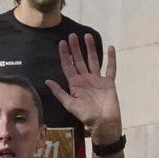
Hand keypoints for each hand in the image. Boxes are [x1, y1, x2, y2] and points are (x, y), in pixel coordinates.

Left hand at [45, 34, 122, 153]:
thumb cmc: (86, 115)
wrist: (103, 122)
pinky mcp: (108, 82)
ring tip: (87, 36)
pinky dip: (111, 59)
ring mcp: (97, 80)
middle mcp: (85, 79)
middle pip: (79, 60)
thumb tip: (47, 81)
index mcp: (75, 84)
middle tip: (72, 35)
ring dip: (90, 48)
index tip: (61, 43)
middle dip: (75, 48)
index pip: (68, 66)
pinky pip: (110, 68)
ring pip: (93, 60)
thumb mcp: (70, 104)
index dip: (65, 55)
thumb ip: (60, 92)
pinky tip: (110, 48)